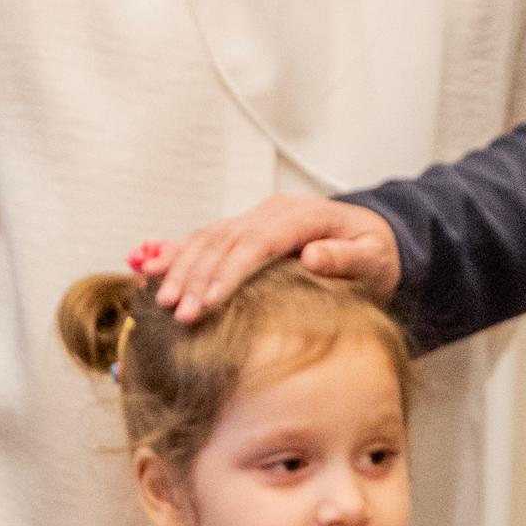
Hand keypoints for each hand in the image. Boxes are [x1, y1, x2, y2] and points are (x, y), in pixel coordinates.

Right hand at [152, 197, 401, 322]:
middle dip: (195, 276)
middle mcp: (271, 212)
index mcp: (300, 216)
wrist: (375, 235)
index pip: (255, 243)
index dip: (228, 272)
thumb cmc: (376, 252)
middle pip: (223, 240)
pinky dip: (177, 253)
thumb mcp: (374, 256)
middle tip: (176, 312)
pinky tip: (149, 268)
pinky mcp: (245, 230)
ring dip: (181, 268)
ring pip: (207, 238)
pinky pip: (205, 239)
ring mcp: (255, 218)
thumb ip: (348, 257)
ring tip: (161, 300)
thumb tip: (312, 254)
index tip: (208, 302)